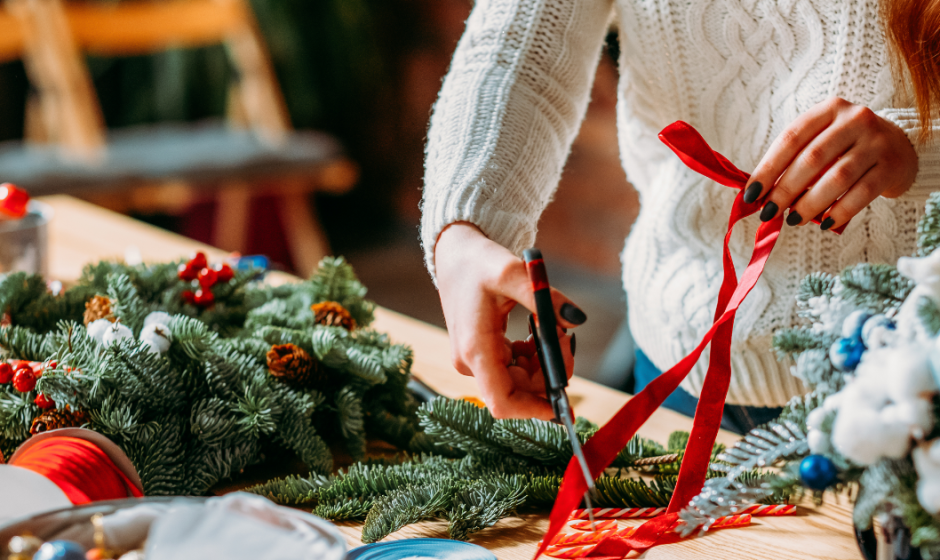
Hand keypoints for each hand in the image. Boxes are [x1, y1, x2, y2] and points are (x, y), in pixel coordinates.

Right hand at [434, 222, 583, 419]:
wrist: (454, 254)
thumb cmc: (478, 262)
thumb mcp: (512, 273)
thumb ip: (545, 298)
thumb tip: (576, 320)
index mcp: (475, 349)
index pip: (503, 402)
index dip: (534, 410)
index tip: (563, 403)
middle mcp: (471, 362)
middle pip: (519, 391)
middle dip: (549, 371)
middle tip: (567, 337)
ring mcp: (475, 359)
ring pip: (520, 379)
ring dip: (544, 361)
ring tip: (554, 328)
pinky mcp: (481, 353)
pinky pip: (514, 367)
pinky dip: (533, 355)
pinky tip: (538, 330)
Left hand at [744, 97, 917, 229]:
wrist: (900, 148)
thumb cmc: (847, 148)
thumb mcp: (821, 142)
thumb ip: (794, 161)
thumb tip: (760, 194)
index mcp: (829, 110)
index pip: (791, 138)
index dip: (768, 168)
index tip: (751, 194)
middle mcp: (854, 119)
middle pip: (812, 158)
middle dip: (785, 189)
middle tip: (769, 212)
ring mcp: (876, 141)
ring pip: (837, 177)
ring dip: (810, 203)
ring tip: (794, 220)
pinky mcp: (891, 166)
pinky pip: (862, 193)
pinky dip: (840, 211)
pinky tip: (825, 223)